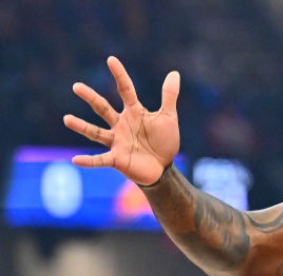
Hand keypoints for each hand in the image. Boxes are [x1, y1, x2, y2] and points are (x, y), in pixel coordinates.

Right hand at [62, 56, 180, 185]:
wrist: (163, 167)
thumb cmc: (163, 141)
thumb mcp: (168, 117)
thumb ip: (169, 96)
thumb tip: (174, 73)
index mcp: (134, 112)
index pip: (125, 90)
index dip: (120, 75)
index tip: (111, 59)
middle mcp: (121, 124)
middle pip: (103, 108)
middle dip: (91, 98)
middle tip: (76, 86)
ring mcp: (116, 141)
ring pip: (95, 132)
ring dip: (82, 127)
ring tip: (67, 119)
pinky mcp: (116, 158)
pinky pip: (100, 159)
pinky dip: (89, 161)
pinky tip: (76, 160)